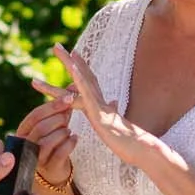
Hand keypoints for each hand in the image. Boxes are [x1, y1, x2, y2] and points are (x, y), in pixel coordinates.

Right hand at [15, 90, 78, 190]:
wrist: (55, 168)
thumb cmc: (54, 141)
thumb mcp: (55, 123)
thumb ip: (61, 107)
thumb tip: (73, 86)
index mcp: (24, 130)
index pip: (36, 115)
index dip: (53, 105)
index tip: (69, 97)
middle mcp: (27, 145)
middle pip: (41, 127)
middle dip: (58, 119)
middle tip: (68, 115)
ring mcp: (37, 158)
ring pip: (49, 141)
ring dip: (63, 132)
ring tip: (69, 129)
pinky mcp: (49, 168)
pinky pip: (61, 153)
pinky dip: (70, 143)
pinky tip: (75, 138)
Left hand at [41, 44, 161, 167]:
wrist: (139, 149)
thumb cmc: (128, 140)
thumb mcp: (116, 123)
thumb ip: (112, 111)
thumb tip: (113, 102)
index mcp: (101, 104)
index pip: (88, 82)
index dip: (80, 67)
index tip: (72, 53)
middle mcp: (100, 100)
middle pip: (83, 76)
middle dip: (70, 61)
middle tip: (55, 46)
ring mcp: (99, 105)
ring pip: (83, 81)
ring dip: (71, 65)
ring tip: (61, 51)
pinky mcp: (99, 113)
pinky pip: (88, 94)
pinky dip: (81, 80)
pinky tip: (73, 70)